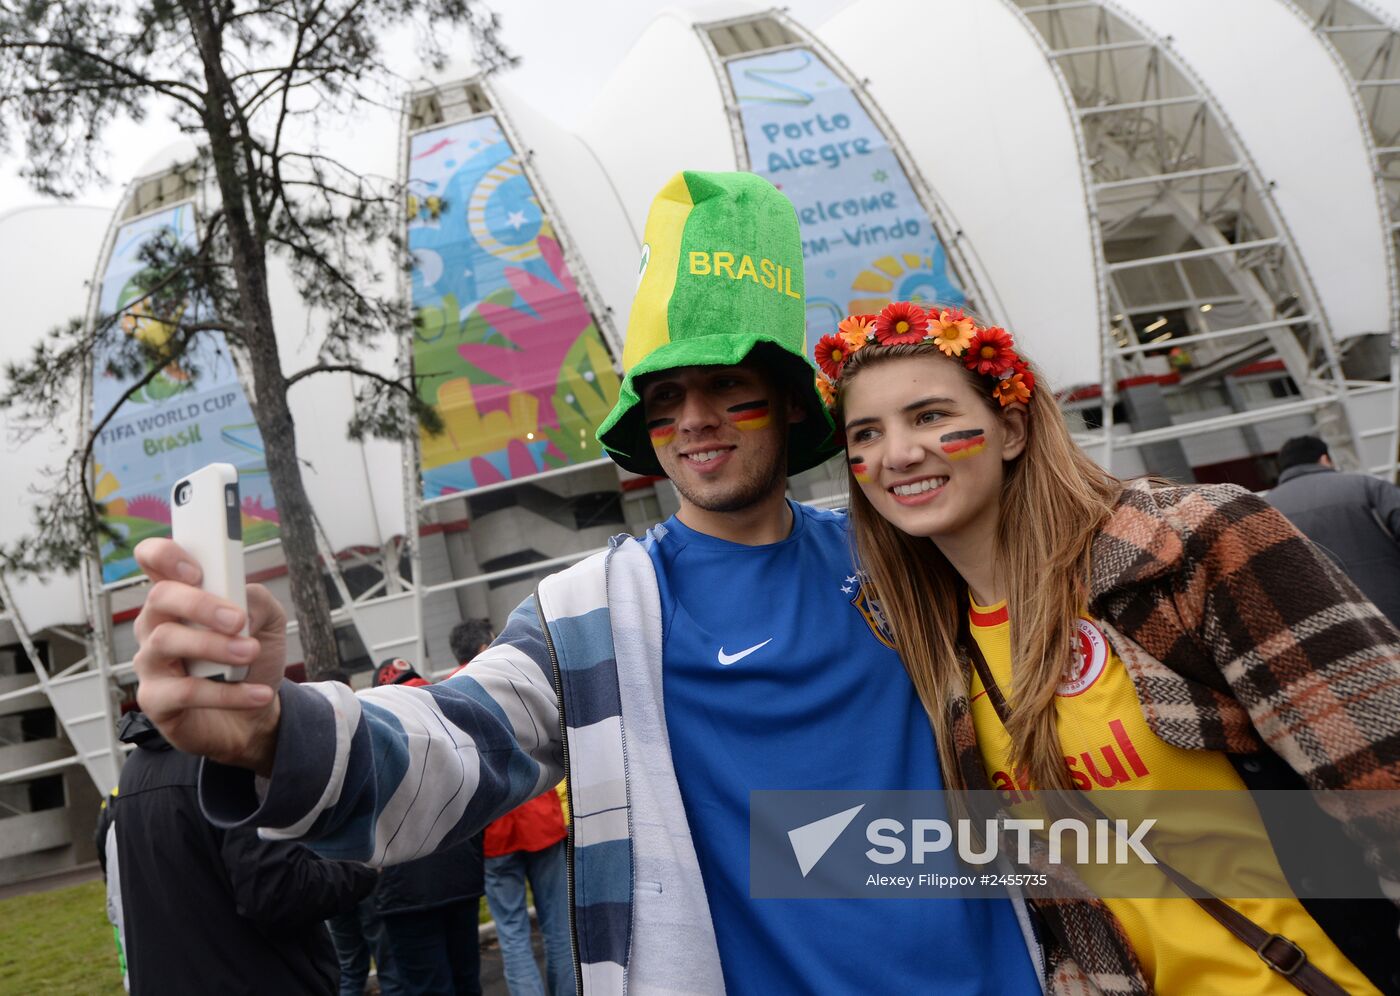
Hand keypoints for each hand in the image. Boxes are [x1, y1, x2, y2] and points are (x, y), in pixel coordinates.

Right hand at [132, 537, 285, 775]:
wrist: (255, 715)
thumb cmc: (251, 659)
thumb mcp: (267, 621)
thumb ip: (255, 600)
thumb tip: (240, 602)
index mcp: (181, 597)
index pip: (153, 560)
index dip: (165, 555)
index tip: (196, 570)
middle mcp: (157, 624)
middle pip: (159, 597)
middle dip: (200, 604)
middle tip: (237, 621)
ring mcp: (151, 662)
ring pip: (166, 641)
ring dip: (214, 646)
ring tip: (251, 653)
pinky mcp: (155, 700)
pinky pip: (183, 691)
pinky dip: (226, 693)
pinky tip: (257, 694)